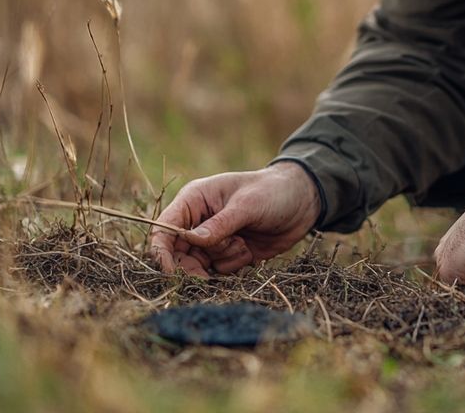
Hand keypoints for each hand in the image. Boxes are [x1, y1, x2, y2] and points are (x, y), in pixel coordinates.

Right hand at [149, 161, 320, 276]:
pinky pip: (220, 270)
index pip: (166, 227)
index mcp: (195, 199)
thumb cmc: (272, 192)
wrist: (302, 202)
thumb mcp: (246, 205)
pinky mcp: (229, 253)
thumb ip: (220, 225)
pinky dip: (234, 266)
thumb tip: (192, 241)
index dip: (161, 250)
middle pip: (178, 253)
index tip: (169, 272)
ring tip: (243, 244)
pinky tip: (251, 251)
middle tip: (209, 272)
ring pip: (200, 264)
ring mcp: (214, 238)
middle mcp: (199, 220)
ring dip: (221, 261)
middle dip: (193, 265)